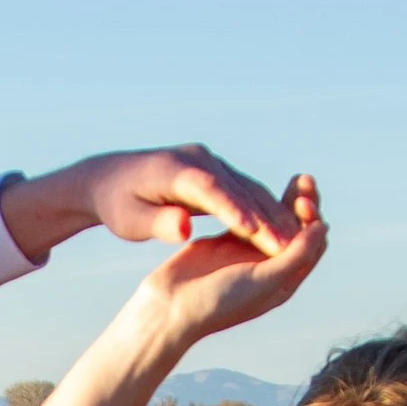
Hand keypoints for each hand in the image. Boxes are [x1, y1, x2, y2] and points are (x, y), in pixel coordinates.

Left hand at [0, 145, 303, 262]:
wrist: (110, 179)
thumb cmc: (118, 205)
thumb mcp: (130, 220)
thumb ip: (158, 223)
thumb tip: (183, 227)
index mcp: (175, 171)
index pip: (210, 190)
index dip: (234, 210)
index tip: (255, 231)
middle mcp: (198, 160)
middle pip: (237, 189)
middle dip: (264, 217)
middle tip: (288, 245)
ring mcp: (210, 162)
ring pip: (247, 188)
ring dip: (272, 214)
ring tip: (296, 242)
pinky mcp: (216, 171)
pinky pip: (245, 190)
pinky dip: (264, 209)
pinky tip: (282, 230)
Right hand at [133, 173, 325, 350]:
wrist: (170, 307)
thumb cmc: (218, 302)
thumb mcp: (262, 281)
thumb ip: (294, 256)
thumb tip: (323, 227)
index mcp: (285, 280)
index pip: (313, 244)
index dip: (314, 220)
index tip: (302, 204)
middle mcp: (272, 266)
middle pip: (299, 228)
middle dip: (305, 203)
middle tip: (304, 180)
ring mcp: (250, 252)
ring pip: (277, 219)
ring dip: (288, 198)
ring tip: (297, 177)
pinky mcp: (228, 240)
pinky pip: (252, 215)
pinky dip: (260, 200)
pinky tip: (262, 186)